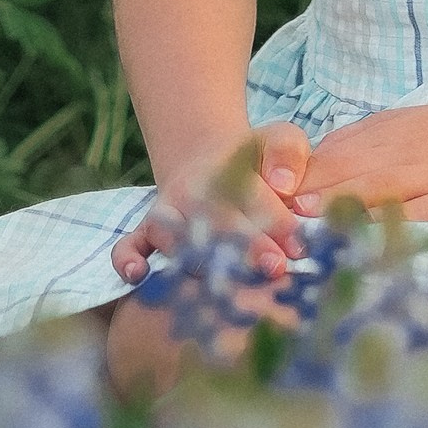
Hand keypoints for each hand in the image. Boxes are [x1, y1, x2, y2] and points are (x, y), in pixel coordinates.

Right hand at [107, 120, 312, 290]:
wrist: (211, 160)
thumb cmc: (255, 160)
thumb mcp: (278, 140)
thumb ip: (288, 152)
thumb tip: (283, 184)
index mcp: (229, 169)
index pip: (255, 198)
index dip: (279, 223)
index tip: (300, 246)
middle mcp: (194, 192)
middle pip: (217, 223)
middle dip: (247, 247)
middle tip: (275, 268)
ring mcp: (166, 212)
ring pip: (177, 240)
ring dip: (199, 264)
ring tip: (227, 288)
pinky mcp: (146, 231)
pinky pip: (128, 243)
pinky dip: (127, 257)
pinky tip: (137, 274)